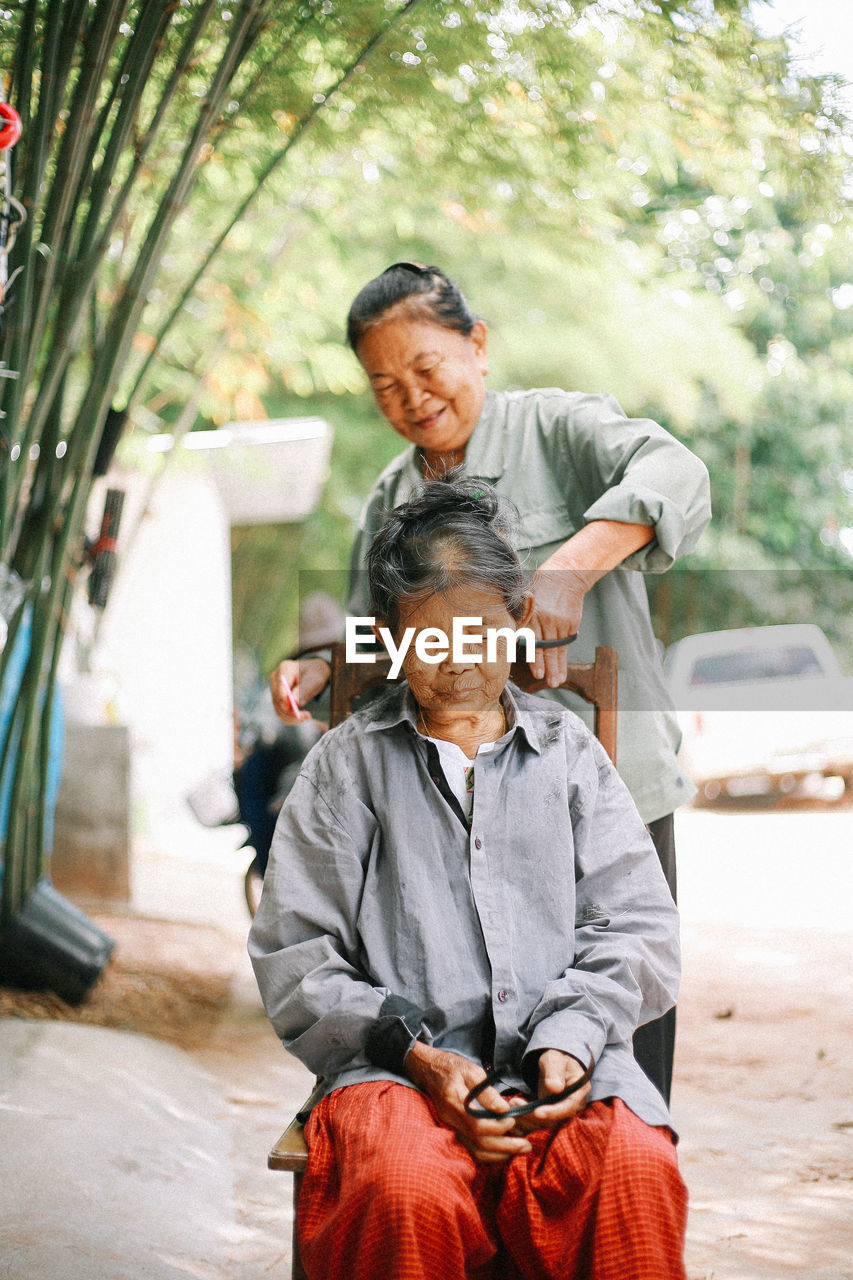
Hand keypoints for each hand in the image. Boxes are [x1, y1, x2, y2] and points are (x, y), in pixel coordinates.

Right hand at [269, 658, 329, 722]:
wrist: (314, 671)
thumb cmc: (315, 673)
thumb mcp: (314, 680)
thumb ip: (304, 690)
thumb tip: (295, 702)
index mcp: (285, 669)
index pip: (281, 689)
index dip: (287, 704)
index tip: (299, 714)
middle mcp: (276, 678)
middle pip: (278, 700)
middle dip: (291, 713)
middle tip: (307, 717)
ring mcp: (274, 688)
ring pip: (278, 708)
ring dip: (291, 717)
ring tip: (306, 717)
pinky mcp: (276, 697)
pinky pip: (280, 711)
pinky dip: (289, 718)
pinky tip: (301, 718)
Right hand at [405, 1042, 532, 1164]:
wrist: (429, 1070)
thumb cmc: (452, 1067)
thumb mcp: (471, 1071)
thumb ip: (487, 1092)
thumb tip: (504, 1109)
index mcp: (454, 1102)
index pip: (477, 1125)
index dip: (498, 1127)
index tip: (513, 1120)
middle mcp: (451, 1120)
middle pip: (478, 1143)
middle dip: (505, 1147)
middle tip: (526, 1145)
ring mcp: (451, 1128)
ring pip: (475, 1151)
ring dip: (499, 1155)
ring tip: (520, 1149)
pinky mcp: (454, 1131)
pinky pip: (472, 1150)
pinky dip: (489, 1154)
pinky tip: (504, 1149)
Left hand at [511, 1050, 591, 1134]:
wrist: (554, 1063)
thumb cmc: (556, 1058)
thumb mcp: (555, 1059)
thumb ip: (554, 1071)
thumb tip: (556, 1088)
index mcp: (579, 1091)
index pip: (568, 1108)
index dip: (553, 1112)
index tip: (537, 1112)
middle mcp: (573, 1106)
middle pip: (555, 1120)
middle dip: (533, 1116)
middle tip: (515, 1104)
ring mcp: (561, 1112)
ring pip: (544, 1124)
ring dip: (526, 1118)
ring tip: (511, 1104)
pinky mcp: (550, 1115)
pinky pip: (538, 1123)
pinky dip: (524, 1121)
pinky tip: (513, 1112)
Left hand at [527, 566, 590, 685]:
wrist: (565, 575)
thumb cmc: (541, 587)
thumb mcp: (525, 598)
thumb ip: (520, 618)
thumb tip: (510, 637)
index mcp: (532, 614)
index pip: (531, 640)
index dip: (533, 658)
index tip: (535, 672)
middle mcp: (546, 620)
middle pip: (545, 648)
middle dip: (546, 666)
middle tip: (546, 682)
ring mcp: (560, 623)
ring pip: (557, 650)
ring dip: (556, 667)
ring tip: (556, 682)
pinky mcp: (571, 624)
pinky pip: (565, 645)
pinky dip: (563, 659)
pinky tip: (563, 671)